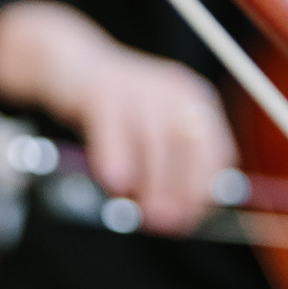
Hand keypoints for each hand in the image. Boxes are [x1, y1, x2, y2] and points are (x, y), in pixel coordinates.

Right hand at [0, 1, 236, 234]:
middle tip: (163, 223)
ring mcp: (140, 86)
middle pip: (190, 145)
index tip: (187, 221)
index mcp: (195, 100)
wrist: (70, 65)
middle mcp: (175, 89)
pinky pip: (113, 131)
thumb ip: (169, 169)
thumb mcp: (151, 134)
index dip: (202, 191)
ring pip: (156, 140)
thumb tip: (180, 218)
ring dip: (150, 183)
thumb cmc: (115, 113)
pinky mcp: (103, 90)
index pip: (216, 152)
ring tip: (137, 208)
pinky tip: (115, 184)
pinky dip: (116, 161)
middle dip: (178, 191)